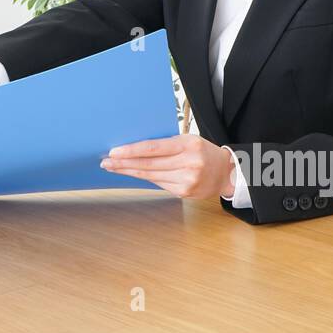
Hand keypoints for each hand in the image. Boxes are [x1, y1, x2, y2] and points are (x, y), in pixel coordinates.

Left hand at [99, 133, 235, 198]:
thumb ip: (166, 144)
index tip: (114, 152)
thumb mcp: (187, 140)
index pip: (153, 148)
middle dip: (124, 163)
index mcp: (188, 145)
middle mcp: (188, 163)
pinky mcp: (184, 192)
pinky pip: (158, 184)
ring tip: (113, 168)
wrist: (225, 172)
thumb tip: (135, 149)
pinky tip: (133, 174)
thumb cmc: (202, 151)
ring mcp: (187, 180)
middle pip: (149, 164)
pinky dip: (144, 178)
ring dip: (130, 172)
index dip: (132, 151)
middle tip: (106, 162)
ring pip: (151, 176)